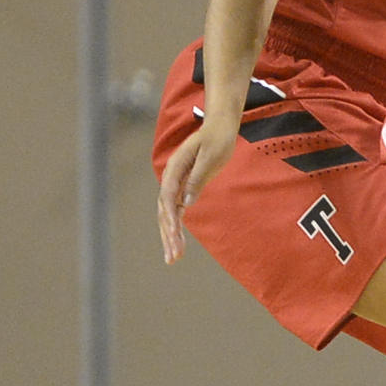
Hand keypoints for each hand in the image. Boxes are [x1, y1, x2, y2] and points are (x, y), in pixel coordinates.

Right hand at [157, 117, 238, 263]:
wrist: (220, 127)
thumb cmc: (217, 139)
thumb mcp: (211, 157)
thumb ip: (197, 179)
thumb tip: (186, 202)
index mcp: (175, 169)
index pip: (168, 197)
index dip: (170, 217)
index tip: (174, 234)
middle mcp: (171, 177)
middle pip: (165, 210)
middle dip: (168, 235)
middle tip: (172, 258)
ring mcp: (176, 183)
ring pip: (168, 213)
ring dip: (170, 235)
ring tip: (174, 257)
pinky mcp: (184, 186)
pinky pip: (177, 210)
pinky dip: (176, 226)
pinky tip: (177, 241)